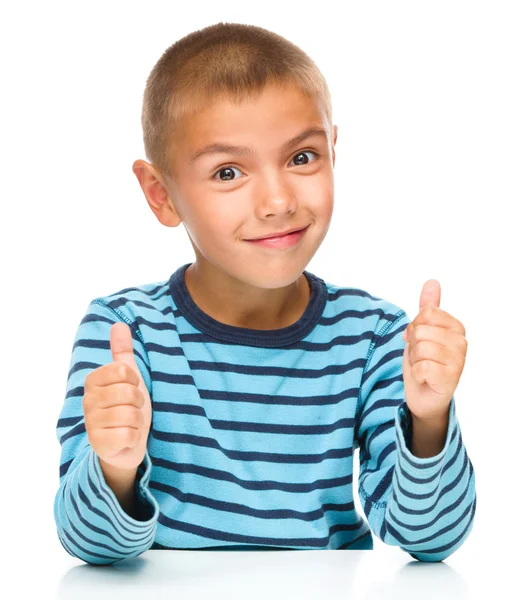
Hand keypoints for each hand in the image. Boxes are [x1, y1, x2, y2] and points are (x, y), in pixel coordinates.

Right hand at [82, 322, 151, 470]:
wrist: (126, 443)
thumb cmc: (127, 406)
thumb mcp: (128, 377)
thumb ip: (122, 352)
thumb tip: (118, 324)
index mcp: (93, 381)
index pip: (124, 371)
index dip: (135, 381)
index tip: (131, 389)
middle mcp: (87, 401)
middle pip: (130, 392)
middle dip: (138, 402)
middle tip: (131, 408)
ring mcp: (91, 423)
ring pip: (131, 414)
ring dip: (137, 421)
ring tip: (129, 423)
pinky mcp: (98, 444)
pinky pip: (128, 434)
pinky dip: (134, 437)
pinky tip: (126, 438)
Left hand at [401, 280, 466, 421]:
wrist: (423, 395)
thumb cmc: (423, 361)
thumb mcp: (422, 331)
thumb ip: (428, 308)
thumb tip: (432, 282)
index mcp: (456, 327)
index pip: (425, 314)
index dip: (414, 327)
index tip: (418, 340)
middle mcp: (462, 342)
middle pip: (421, 330)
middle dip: (413, 345)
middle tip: (420, 357)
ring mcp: (459, 361)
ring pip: (420, 348)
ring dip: (414, 360)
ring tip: (422, 367)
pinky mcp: (451, 378)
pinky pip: (422, 366)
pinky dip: (416, 374)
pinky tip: (424, 378)